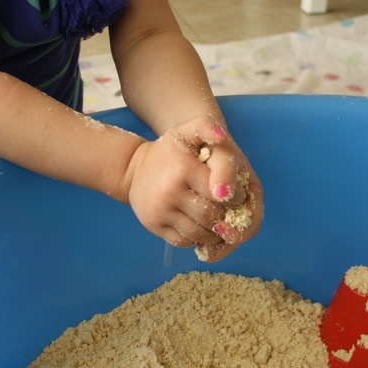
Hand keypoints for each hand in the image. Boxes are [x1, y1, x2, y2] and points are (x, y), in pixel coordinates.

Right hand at [125, 115, 262, 261]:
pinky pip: (183, 241)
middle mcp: (170, 192)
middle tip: (231, 214)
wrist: (132, 169)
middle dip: (226, 218)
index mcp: (183, 169)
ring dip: (214, 232)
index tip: (235, 195)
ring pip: (199, 233)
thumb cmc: (169, 151)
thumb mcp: (186, 131)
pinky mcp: (154, 226)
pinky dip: (197, 238)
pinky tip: (201, 228)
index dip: (235, 198)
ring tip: (219, 223)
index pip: (221, 193)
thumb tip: (222, 136)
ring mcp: (160, 212)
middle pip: (211, 217)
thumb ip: (206, 127)